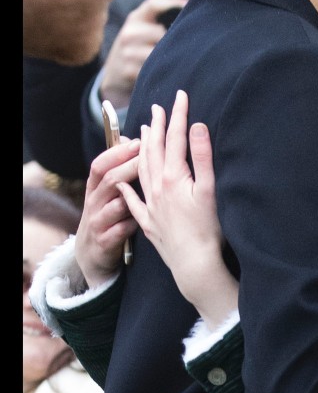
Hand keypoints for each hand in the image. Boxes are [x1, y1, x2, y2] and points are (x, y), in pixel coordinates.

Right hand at [74, 140, 140, 286]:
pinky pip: (121, 230)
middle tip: (149, 158)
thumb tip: (127, 138)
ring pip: (117, 205)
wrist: (92, 254)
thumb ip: (116, 168)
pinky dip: (133, 224)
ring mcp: (97, 222)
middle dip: (130, 167)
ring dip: (134, 197)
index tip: (137, 141)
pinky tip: (145, 220)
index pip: (100, 165)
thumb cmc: (106, 215)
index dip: (117, 152)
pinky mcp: (104, 242)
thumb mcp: (106, 192)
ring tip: (151, 190)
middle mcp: (94, 202)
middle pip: (110, 180)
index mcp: (94, 187)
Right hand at [99, 0, 188, 108]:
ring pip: (159, 52)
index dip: (173, 2)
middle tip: (191, 43)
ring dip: (171, 55)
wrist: (114, 75)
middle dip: (175, 38)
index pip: (153, 3)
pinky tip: (168, 70)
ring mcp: (127, 52)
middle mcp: (129, 32)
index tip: (190, 6)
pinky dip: (165, 70)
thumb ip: (160, 19)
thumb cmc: (137, 48)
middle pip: (161, 31)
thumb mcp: (141, 29)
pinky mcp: (129, 71)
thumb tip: (192, 13)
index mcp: (135, 18)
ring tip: (179, 57)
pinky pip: (154, 69)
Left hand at [118, 89, 238, 326]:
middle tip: (159, 107)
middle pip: (154, 150)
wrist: (194, 264)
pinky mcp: (149, 223)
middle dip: (157, 126)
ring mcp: (151, 205)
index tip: (180, 96)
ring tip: (141, 132)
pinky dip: (127, 187)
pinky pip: (133, 201)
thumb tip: (196, 126)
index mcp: (174, 177)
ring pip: (141, 169)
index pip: (175, 138)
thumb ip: (203, 156)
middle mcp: (157, 188)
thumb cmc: (208, 229)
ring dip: (142, 148)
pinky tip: (121, 182)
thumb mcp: (210, 190)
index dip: (178, 115)